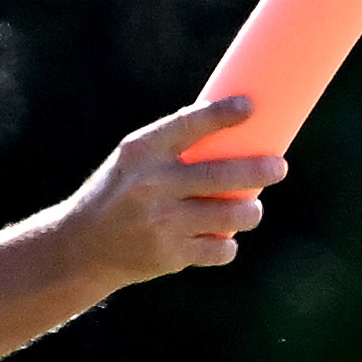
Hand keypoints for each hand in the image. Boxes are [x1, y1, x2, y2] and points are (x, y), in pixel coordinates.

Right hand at [51, 91, 278, 287]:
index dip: (222, 114)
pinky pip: (220, 248)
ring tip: (252, 209)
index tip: (250, 107)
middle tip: (279, 167)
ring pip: (230, 214)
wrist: (81, 247)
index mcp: (141, 152)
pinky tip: (223, 239)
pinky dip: (226, 245)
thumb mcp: (133, 163)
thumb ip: (174, 150)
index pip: (188, 124)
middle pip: (221, 174)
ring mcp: (161, 221)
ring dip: (250, 212)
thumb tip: (236, 132)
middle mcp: (151, 184)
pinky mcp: (170, 254)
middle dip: (259, 170)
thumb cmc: (119, 195)